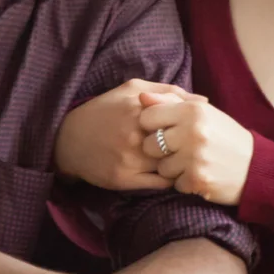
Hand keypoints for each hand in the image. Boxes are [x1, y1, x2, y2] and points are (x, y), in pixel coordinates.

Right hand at [54, 79, 205, 190]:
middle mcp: (136, 134)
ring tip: (186, 161)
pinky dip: (171, 179)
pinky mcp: (124, 179)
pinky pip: (160, 183)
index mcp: (141, 108)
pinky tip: (171, 172)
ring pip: (172, 166)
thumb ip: (168, 91)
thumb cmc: (105, 110)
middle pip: (180, 144)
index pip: (184, 118)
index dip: (194, 126)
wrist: (69, 139)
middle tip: (198, 148)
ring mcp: (130, 159)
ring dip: (182, 165)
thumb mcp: (133, 89)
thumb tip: (203, 101)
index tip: (199, 129)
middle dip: (192, 147)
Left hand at [139, 92, 253, 204]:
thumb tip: (142, 97)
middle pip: (149, 144)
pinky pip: (174, 184)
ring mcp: (194, 157)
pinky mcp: (197, 179)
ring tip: (190, 163)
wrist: (255, 166)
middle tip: (176, 150)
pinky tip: (198, 174)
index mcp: (193, 110)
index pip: (148, 116)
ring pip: (160, 167)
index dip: (152, 126)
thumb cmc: (225, 136)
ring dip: (172, 168)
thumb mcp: (203, 112)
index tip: (164, 130)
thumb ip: (171, 102)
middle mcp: (193, 132)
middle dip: (158, 150)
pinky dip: (184, 182)